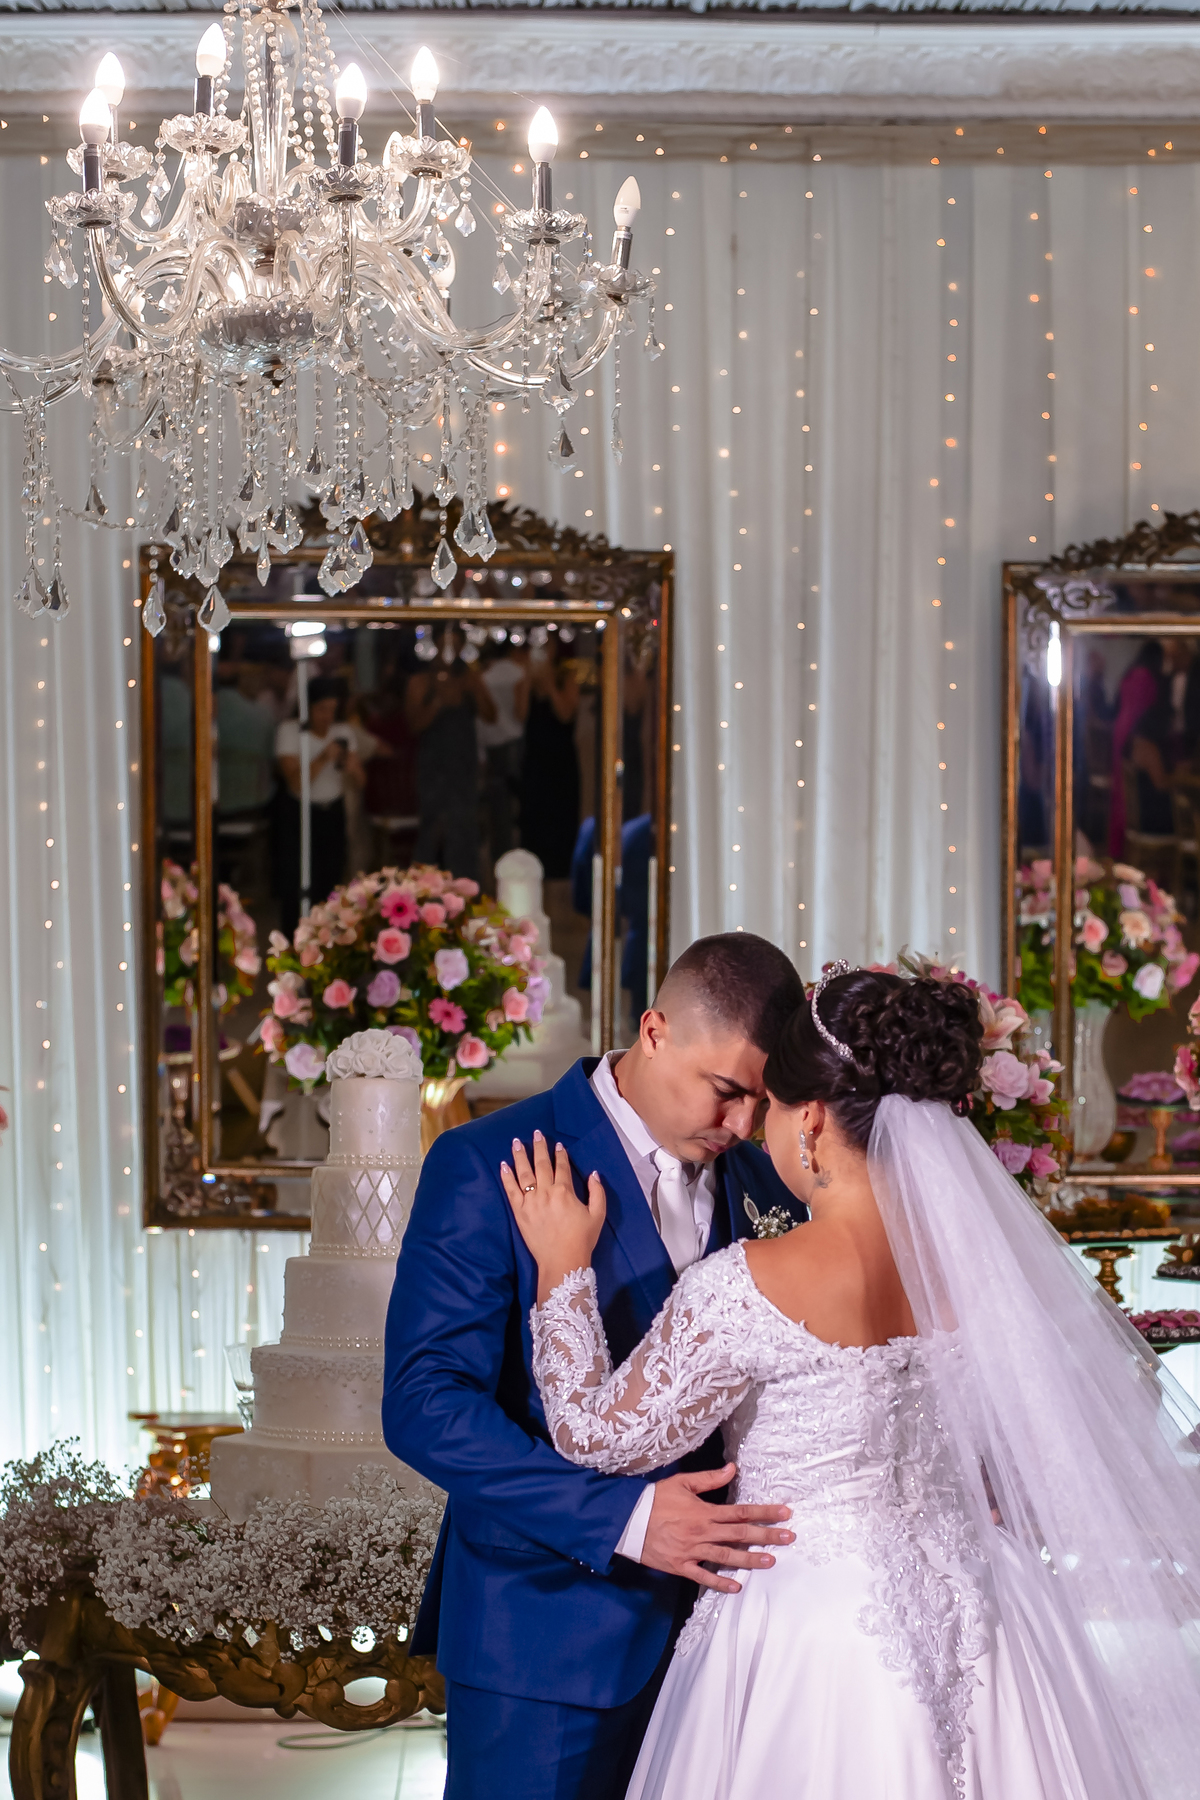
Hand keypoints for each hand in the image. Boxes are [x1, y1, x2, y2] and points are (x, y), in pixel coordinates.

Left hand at [501, 1131, 605, 1302]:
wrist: (562, 1261)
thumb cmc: (582, 1239)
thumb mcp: (598, 1215)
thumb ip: (597, 1192)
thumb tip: (594, 1173)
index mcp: (565, 1191)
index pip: (562, 1167)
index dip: (560, 1154)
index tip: (558, 1144)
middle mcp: (546, 1192)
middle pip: (542, 1164)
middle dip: (540, 1147)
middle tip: (536, 1133)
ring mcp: (530, 1202)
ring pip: (524, 1173)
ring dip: (520, 1156)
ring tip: (517, 1142)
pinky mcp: (519, 1212)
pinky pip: (511, 1190)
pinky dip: (507, 1177)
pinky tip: (503, 1165)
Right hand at [640, 1465, 793, 1594]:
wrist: (628, 1521)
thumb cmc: (655, 1499)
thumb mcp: (682, 1482)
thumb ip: (709, 1479)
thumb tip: (733, 1469)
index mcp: (705, 1512)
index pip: (741, 1512)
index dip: (764, 1512)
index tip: (785, 1513)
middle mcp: (703, 1532)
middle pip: (741, 1535)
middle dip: (767, 1536)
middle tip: (789, 1537)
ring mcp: (693, 1552)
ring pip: (727, 1557)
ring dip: (750, 1560)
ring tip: (771, 1561)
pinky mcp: (681, 1566)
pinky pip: (704, 1577)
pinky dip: (720, 1582)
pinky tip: (736, 1587)